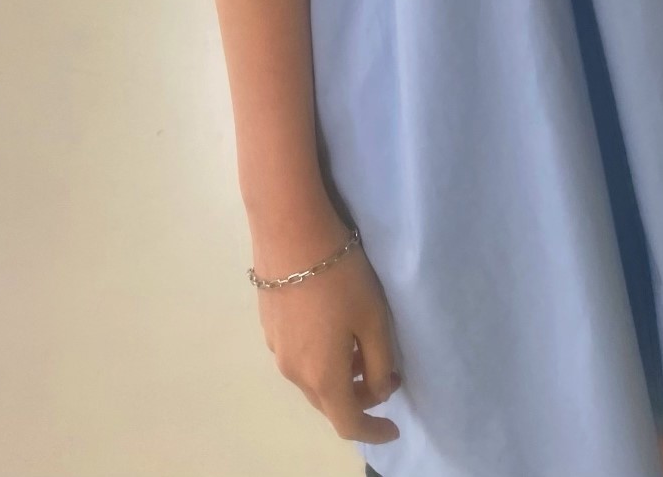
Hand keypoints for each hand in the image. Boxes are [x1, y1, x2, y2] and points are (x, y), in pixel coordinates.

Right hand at [252, 212, 401, 444]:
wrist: (290, 229)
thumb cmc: (340, 276)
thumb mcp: (374, 318)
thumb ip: (380, 363)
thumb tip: (378, 389)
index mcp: (323, 376)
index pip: (348, 423)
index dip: (373, 431)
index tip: (394, 428)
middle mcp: (294, 371)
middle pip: (329, 402)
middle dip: (359, 399)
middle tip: (386, 375)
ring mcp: (276, 348)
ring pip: (311, 379)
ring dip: (339, 376)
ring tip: (362, 348)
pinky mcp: (268, 324)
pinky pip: (298, 356)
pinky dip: (320, 357)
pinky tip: (333, 327)